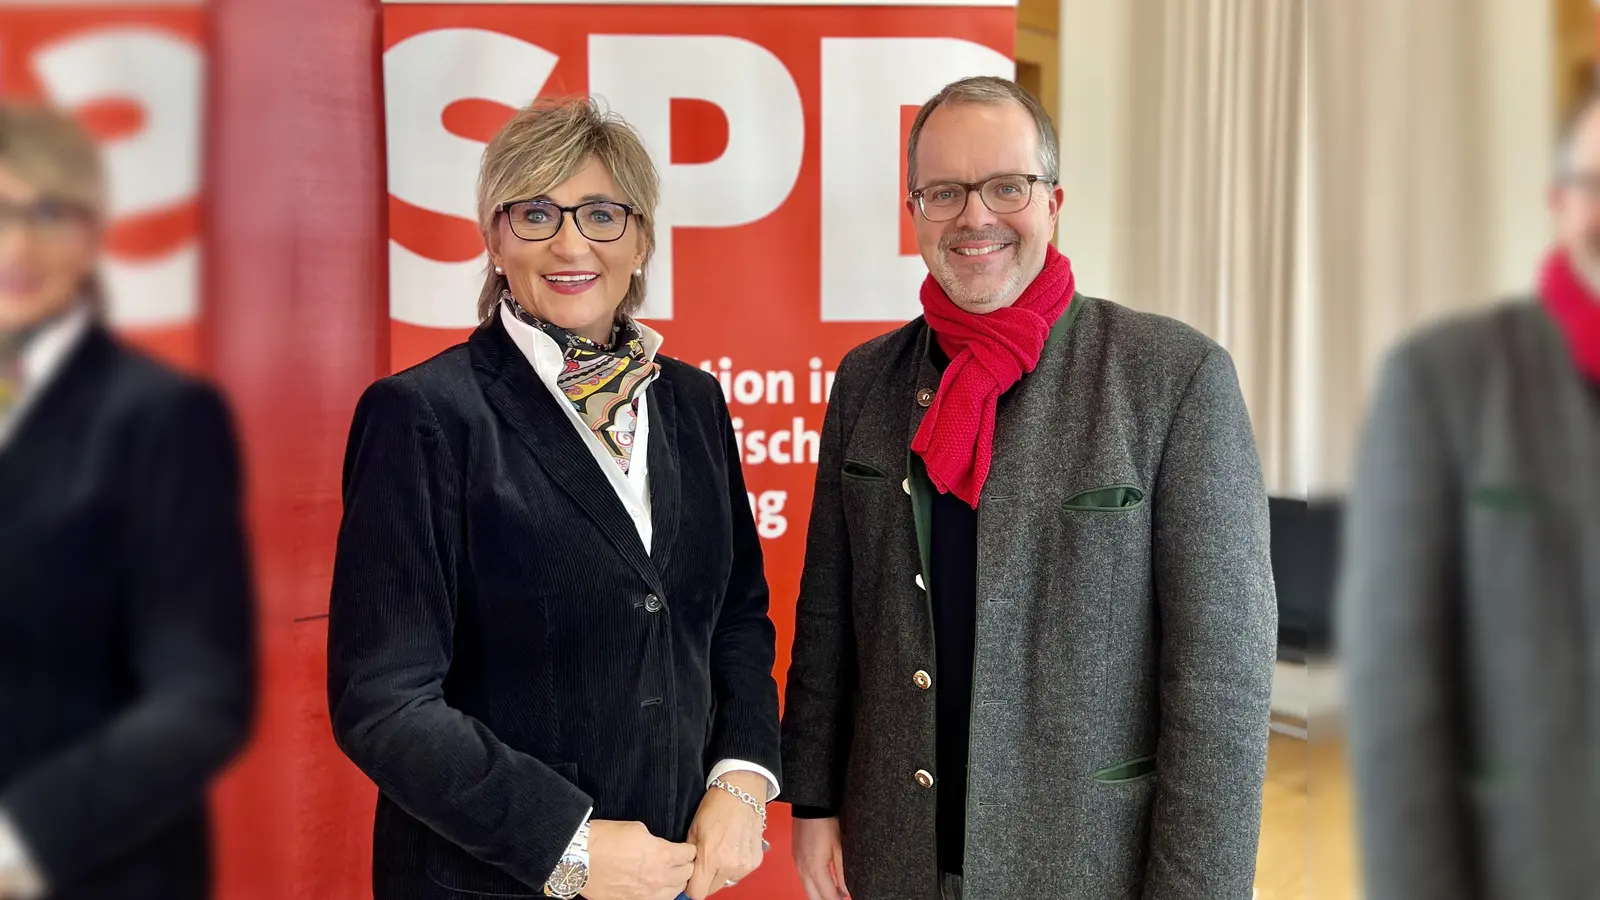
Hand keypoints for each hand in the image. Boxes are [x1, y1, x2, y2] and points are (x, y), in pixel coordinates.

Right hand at [582, 820, 696, 899]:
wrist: (579, 857)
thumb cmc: (604, 839)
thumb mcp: (637, 829)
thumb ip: (655, 841)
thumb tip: (659, 846)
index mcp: (662, 855)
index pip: (689, 854)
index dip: (688, 849)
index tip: (685, 848)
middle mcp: (658, 878)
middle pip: (687, 874)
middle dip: (685, 865)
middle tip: (680, 861)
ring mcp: (646, 895)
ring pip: (675, 892)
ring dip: (675, 882)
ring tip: (669, 875)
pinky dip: (660, 895)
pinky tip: (655, 888)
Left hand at [684, 773, 767, 898]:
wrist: (743, 792)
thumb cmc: (717, 806)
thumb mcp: (693, 831)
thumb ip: (690, 857)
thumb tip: (686, 872)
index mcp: (711, 858)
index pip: (697, 893)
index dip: (690, 886)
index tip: (690, 878)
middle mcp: (730, 866)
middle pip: (711, 889)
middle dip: (706, 879)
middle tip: (705, 861)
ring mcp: (745, 864)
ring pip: (727, 882)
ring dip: (722, 873)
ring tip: (721, 852)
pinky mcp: (756, 861)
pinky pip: (740, 873)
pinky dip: (735, 866)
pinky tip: (733, 848)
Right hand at [792, 816, 848, 899]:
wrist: (811, 807)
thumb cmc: (826, 823)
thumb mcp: (839, 849)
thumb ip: (842, 873)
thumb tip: (846, 890)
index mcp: (815, 869)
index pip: (827, 896)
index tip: (846, 899)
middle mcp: (803, 870)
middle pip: (814, 898)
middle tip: (839, 897)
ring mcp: (797, 865)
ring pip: (807, 890)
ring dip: (820, 894)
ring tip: (835, 891)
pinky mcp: (796, 859)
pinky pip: (803, 879)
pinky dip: (813, 884)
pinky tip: (825, 881)